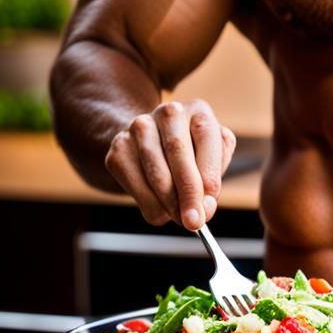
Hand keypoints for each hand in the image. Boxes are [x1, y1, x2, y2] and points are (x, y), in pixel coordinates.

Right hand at [104, 99, 236, 229]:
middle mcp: (168, 113)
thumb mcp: (210, 158)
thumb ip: (212, 179)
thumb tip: (205, 207)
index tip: (209, 204)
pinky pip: (135, 184)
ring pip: (155, 171)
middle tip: (194, 222)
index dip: (209, 173)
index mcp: (198, 110)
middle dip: (188, 192)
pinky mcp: (119, 149)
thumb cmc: (191, 154)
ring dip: (169, 202)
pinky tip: (161, 210)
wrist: (151, 142)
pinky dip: (150, 205)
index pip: (206, 137)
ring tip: (181, 219)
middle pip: (177, 150)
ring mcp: (140, 128)